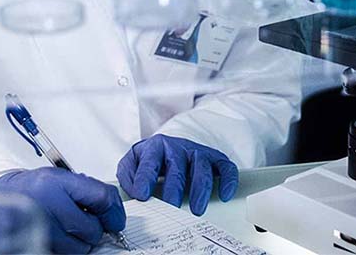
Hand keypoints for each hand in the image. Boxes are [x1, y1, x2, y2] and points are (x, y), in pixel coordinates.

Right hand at [0, 168, 125, 253]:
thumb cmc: (30, 189)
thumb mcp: (58, 179)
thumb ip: (86, 192)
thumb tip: (113, 213)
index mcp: (57, 182)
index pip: (101, 197)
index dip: (114, 212)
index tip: (116, 221)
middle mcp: (48, 204)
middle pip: (91, 229)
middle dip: (93, 231)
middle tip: (85, 225)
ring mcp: (38, 227)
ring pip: (78, 248)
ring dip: (78, 243)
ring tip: (66, 230)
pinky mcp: (31, 244)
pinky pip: (61, 254)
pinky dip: (63, 249)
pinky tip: (55, 237)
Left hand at [116, 134, 238, 215]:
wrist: (167, 146)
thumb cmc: (149, 160)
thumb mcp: (131, 164)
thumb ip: (127, 176)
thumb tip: (135, 191)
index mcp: (155, 147)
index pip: (150, 161)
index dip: (145, 178)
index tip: (142, 195)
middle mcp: (177, 147)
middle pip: (177, 166)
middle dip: (174, 188)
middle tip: (170, 207)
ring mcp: (197, 152)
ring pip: (202, 166)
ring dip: (200, 189)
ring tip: (196, 209)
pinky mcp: (214, 158)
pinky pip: (225, 167)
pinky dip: (228, 180)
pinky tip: (225, 195)